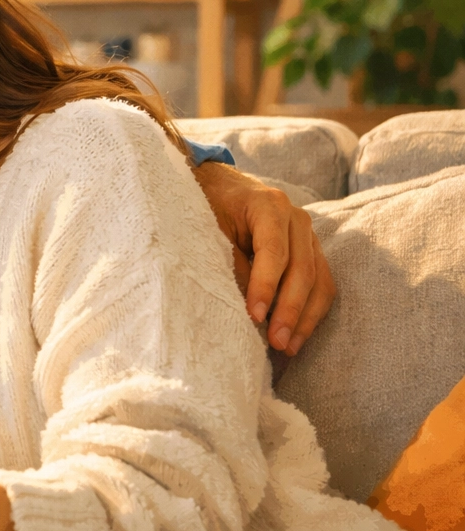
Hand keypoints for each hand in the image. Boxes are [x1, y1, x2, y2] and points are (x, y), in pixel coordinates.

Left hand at [193, 162, 335, 354]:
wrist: (219, 183)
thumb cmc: (209, 205)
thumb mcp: (210, 227)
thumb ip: (230, 260)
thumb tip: (246, 305)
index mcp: (269, 205)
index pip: (273, 251)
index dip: (266, 286)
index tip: (254, 316)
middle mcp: (296, 218)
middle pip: (302, 269)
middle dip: (289, 310)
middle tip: (276, 342)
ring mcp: (308, 235)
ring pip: (319, 280)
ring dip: (305, 317)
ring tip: (288, 347)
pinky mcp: (312, 251)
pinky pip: (321, 284)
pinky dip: (311, 311)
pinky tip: (297, 336)